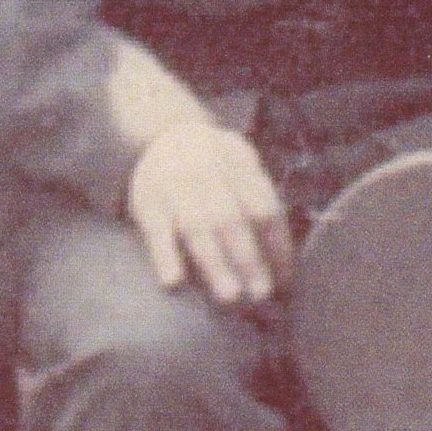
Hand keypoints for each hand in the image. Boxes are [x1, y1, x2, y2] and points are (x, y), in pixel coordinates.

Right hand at [126, 118, 294, 304]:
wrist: (163, 134)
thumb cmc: (215, 162)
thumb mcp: (242, 163)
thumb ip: (260, 198)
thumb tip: (283, 253)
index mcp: (239, 166)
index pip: (263, 207)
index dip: (276, 243)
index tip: (284, 277)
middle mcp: (209, 174)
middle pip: (232, 219)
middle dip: (249, 259)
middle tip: (261, 293)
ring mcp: (176, 188)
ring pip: (196, 227)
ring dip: (214, 264)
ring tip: (230, 296)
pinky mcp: (146, 203)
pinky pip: (155, 231)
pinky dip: (165, 255)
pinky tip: (174, 282)